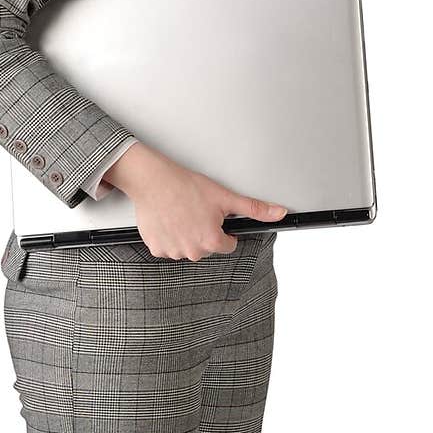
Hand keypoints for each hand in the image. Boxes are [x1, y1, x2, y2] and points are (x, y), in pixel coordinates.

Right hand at [102, 142, 286, 261]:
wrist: (154, 180)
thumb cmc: (186, 186)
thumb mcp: (225, 196)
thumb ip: (254, 209)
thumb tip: (278, 213)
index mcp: (211, 241)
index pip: (228, 244)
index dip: (223, 229)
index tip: (213, 216)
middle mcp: (192, 251)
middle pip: (207, 247)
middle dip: (204, 232)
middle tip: (195, 211)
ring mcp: (173, 251)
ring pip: (187, 247)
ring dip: (186, 234)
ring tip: (181, 213)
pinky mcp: (156, 248)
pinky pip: (168, 247)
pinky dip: (169, 236)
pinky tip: (169, 219)